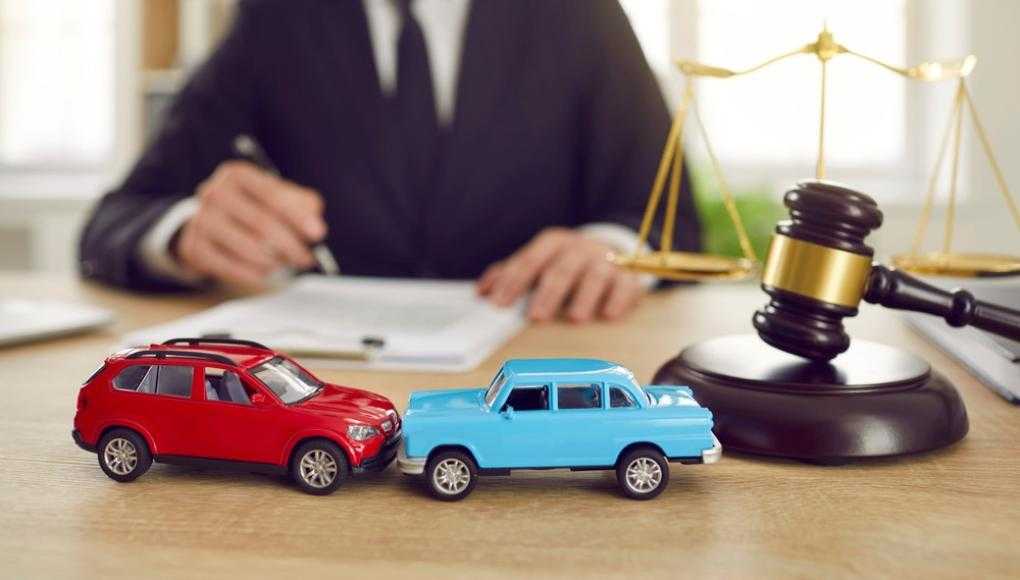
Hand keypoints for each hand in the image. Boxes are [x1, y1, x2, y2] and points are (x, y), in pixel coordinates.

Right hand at [175, 161, 325, 288]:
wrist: (209, 223)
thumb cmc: (252, 208)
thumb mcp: (277, 197)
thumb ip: (301, 204)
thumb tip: (315, 225)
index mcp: (238, 174)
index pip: (272, 195)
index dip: (298, 216)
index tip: (319, 234)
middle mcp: (215, 192)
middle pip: (262, 223)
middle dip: (291, 245)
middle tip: (307, 258)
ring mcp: (201, 220)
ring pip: (248, 247)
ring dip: (275, 261)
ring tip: (286, 264)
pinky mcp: (194, 247)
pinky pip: (231, 266)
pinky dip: (254, 273)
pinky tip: (266, 272)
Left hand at [477, 227, 646, 322]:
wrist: (612, 251)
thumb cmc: (566, 262)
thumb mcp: (539, 261)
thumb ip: (511, 274)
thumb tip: (482, 292)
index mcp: (553, 243)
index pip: (529, 261)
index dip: (513, 282)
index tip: (500, 304)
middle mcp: (579, 248)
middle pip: (561, 269)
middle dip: (547, 294)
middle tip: (536, 316)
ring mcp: (605, 260)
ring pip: (594, 276)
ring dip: (584, 297)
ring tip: (575, 318)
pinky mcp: (627, 275)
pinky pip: (624, 285)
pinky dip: (617, 300)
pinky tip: (608, 315)